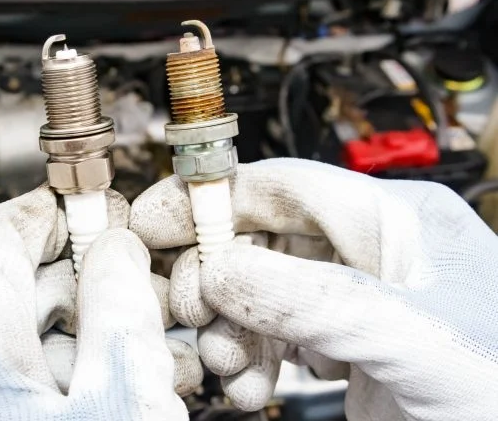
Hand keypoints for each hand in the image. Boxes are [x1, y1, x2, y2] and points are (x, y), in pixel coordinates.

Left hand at [0, 186, 199, 419]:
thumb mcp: (120, 405)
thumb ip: (121, 313)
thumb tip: (117, 251)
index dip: (60, 206)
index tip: (103, 205)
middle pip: (11, 285)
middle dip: (90, 279)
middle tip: (145, 287)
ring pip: (15, 337)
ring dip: (85, 332)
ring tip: (146, 349)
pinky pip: (7, 379)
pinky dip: (61, 373)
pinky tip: (112, 386)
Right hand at [130, 159, 497, 420]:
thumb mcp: (413, 339)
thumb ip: (318, 300)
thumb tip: (224, 269)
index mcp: (397, 221)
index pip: (284, 185)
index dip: (212, 196)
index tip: (155, 219)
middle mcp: (371, 254)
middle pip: (261, 239)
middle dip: (213, 278)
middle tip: (186, 311)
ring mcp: (355, 302)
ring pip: (259, 293)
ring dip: (227, 328)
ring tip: (225, 365)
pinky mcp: (347, 346)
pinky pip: (276, 337)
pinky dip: (250, 359)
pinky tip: (248, 386)